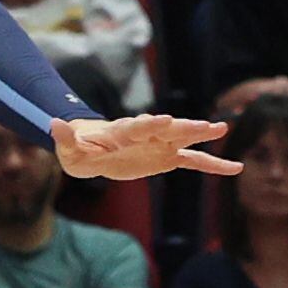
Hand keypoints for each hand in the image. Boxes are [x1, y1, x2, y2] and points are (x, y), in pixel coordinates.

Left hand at [54, 112, 239, 179]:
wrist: (91, 149)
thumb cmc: (78, 150)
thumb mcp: (68, 150)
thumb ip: (64, 138)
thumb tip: (53, 124)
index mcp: (121, 133)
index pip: (136, 127)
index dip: (149, 124)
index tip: (164, 119)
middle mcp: (145, 134)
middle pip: (167, 129)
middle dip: (184, 126)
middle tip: (206, 124)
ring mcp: (159, 144)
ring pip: (183, 139)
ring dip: (201, 135)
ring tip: (222, 128)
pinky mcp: (166, 157)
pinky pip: (192, 161)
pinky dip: (212, 164)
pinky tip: (235, 167)